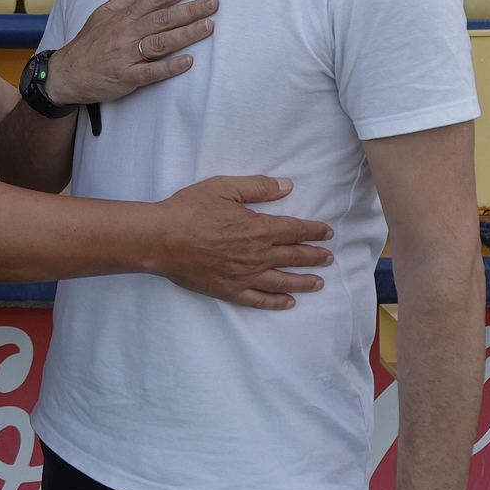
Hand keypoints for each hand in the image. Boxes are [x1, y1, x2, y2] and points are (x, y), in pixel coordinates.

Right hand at [45, 0, 217, 105]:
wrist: (67, 72)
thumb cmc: (90, 41)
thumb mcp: (105, 11)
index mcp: (125, 16)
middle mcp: (127, 33)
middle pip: (162, 18)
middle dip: (190, 9)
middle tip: (213, 3)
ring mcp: (127, 55)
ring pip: (160, 42)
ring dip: (185, 34)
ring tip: (208, 27)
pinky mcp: (126, 77)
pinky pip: (150, 72)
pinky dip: (169, 67)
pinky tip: (188, 62)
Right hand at [150, 175, 332, 309]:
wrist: (161, 239)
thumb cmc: (189, 209)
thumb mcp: (224, 188)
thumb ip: (258, 187)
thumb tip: (287, 186)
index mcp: (258, 228)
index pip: (295, 230)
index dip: (314, 231)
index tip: (327, 233)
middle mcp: (257, 255)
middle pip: (294, 256)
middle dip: (315, 256)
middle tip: (329, 258)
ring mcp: (244, 276)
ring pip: (283, 281)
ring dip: (304, 281)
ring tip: (319, 282)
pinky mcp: (229, 290)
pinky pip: (259, 300)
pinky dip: (276, 303)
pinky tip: (288, 303)